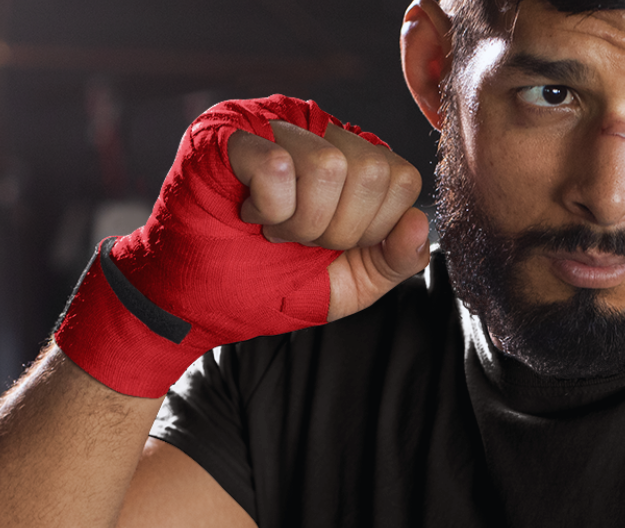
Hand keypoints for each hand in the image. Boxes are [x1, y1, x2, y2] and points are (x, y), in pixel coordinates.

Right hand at [228, 120, 430, 322]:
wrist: (204, 301)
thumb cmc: (273, 284)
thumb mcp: (352, 284)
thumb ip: (396, 259)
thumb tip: (420, 222)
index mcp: (358, 167)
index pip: (403, 179)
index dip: (372, 228)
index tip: (332, 245)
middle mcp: (324, 138)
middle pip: (372, 170)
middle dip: (336, 230)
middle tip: (300, 239)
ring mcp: (278, 129)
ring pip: (329, 164)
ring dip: (299, 220)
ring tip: (274, 227)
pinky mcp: (233, 136)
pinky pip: (277, 163)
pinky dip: (268, 207)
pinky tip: (249, 212)